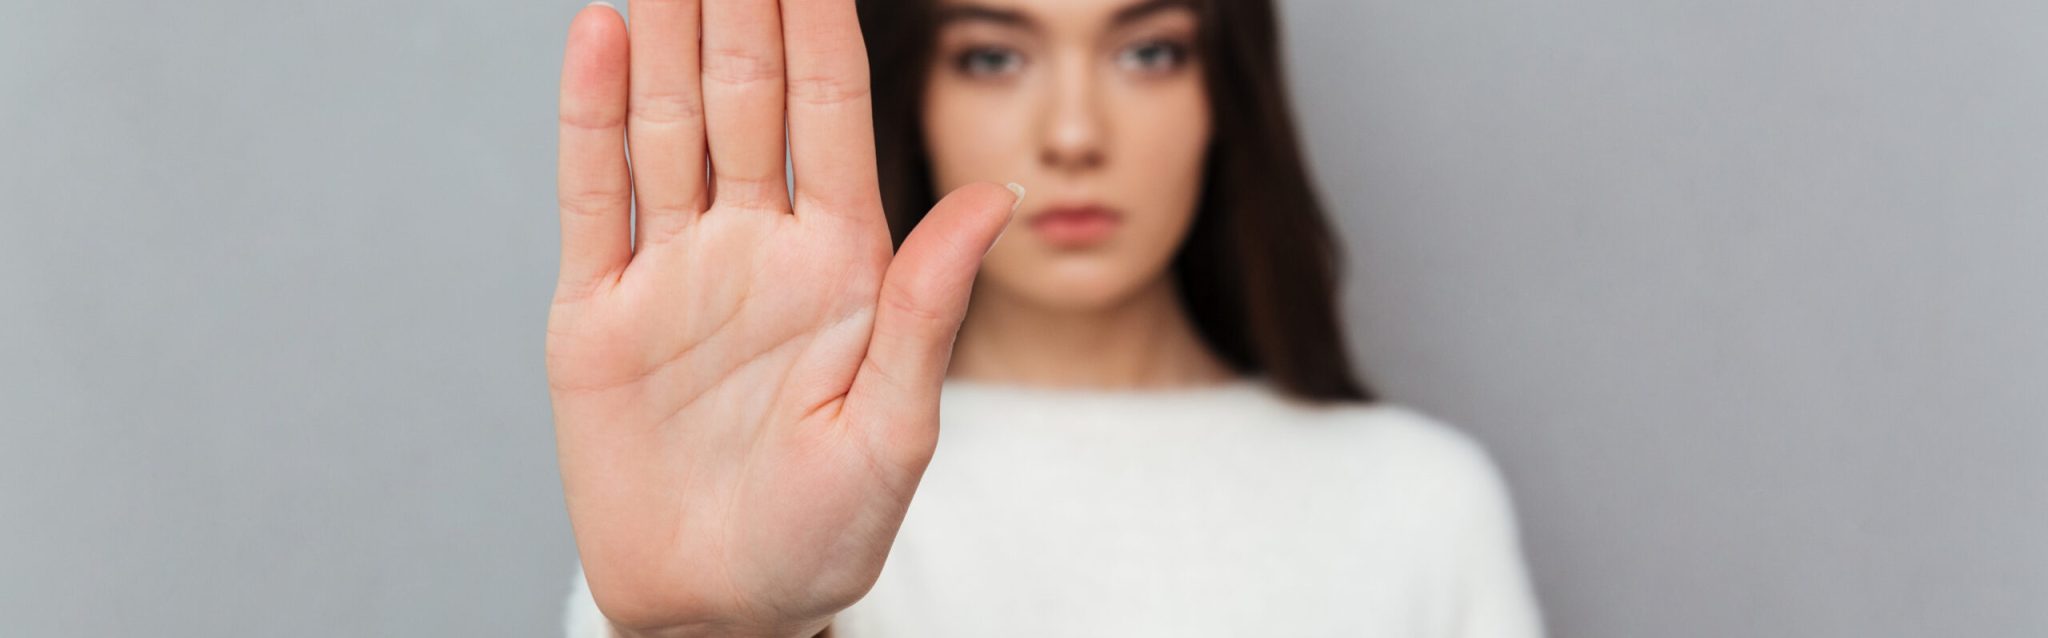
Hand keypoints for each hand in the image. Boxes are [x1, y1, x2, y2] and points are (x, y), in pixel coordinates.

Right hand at [545, 1, 1018, 634]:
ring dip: (666, 35)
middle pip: (748, 97)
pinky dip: (591, 116)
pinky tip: (598, 36)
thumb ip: (929, 311)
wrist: (721, 609)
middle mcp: (757, 248)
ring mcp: (675, 272)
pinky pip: (595, 197)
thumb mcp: (895, 431)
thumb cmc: (825, 533)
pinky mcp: (599, 312)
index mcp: (842, 266)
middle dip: (740, 5)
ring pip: (669, 124)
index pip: (831, 116)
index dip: (822, 26)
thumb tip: (989, 197)